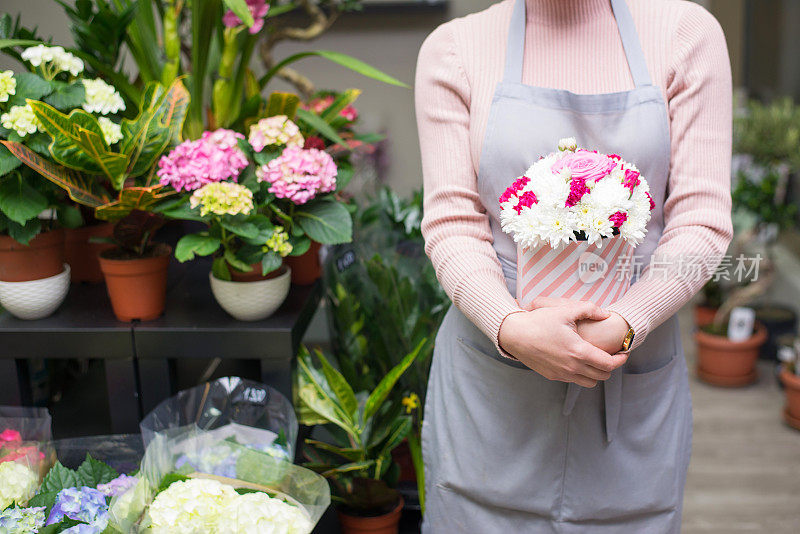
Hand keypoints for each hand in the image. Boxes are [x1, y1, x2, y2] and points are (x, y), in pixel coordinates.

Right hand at [499, 301, 629, 387]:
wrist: (513, 334)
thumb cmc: (538, 321)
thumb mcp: (565, 310)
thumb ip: (589, 310)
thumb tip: (606, 314)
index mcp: (578, 351)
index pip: (609, 364)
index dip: (620, 359)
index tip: (623, 352)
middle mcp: (572, 367)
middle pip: (602, 376)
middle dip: (611, 366)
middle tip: (612, 355)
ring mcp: (562, 374)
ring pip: (590, 382)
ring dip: (596, 373)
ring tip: (596, 360)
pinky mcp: (552, 376)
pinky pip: (574, 380)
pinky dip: (581, 374)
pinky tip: (577, 360)